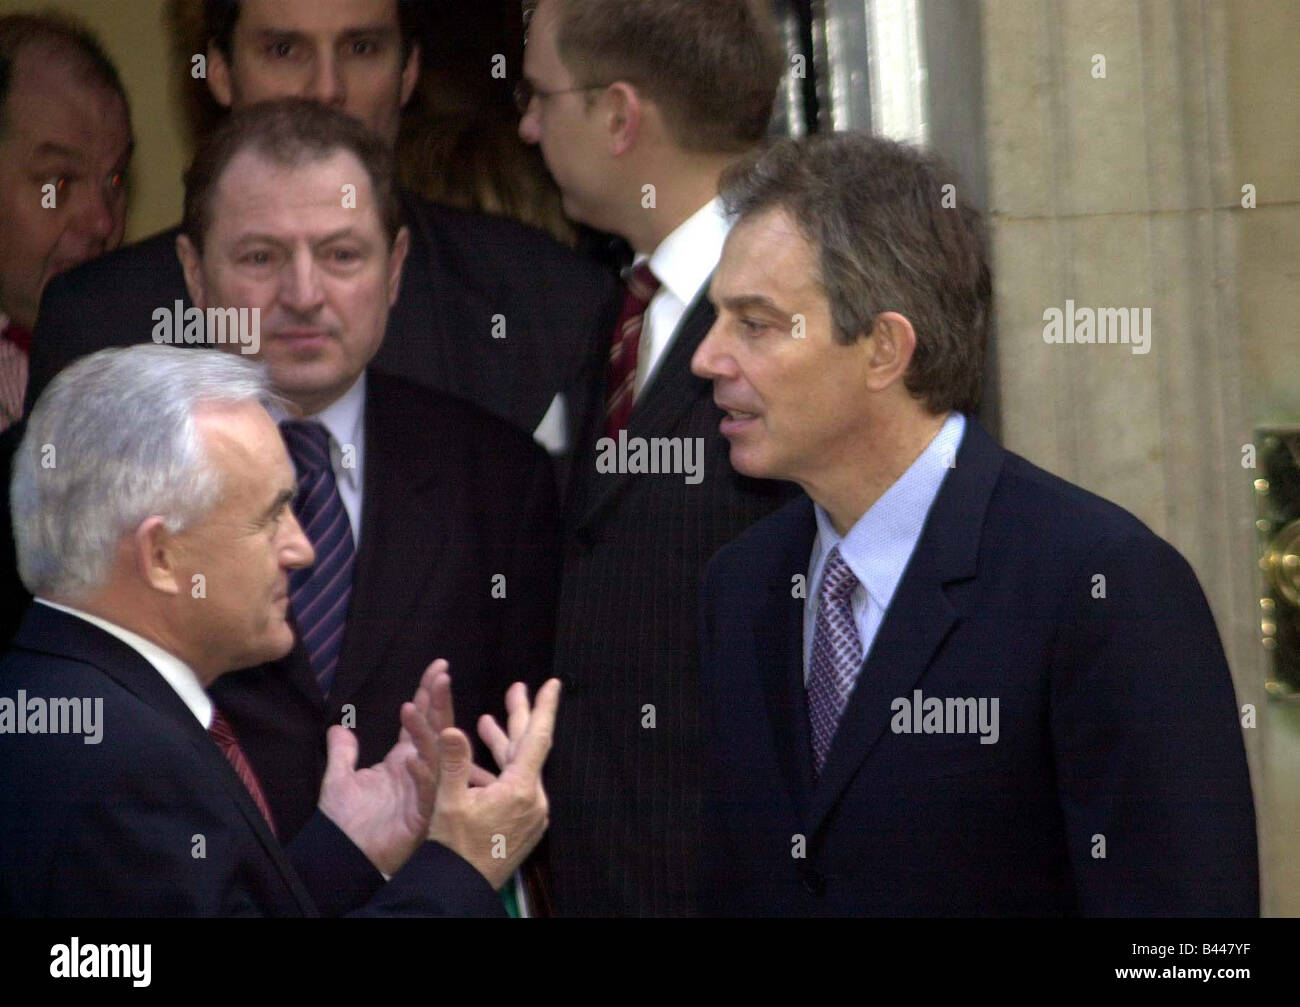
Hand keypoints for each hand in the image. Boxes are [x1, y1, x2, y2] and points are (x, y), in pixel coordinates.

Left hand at [316, 660, 444, 876]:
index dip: (428, 694)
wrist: (342, 858)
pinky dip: (420, 776)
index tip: (438, 668)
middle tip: (442, 675)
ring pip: (433, 756)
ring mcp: (423, 792)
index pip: (422, 721)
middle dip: (439, 702)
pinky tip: (411, 757)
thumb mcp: (339, 779)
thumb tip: (339, 728)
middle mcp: (419, 771)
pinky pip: (427, 793)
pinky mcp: (421, 817)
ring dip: (424, 732)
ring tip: (411, 706)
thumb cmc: (344, 823)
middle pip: (436, 731)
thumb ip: (343, 753)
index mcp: (403, 761)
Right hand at [428, 678, 559, 888]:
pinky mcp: (525, 826)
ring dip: (503, 746)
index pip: (538, 738)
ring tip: (486, 721)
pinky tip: (477, 768)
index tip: (553, 683)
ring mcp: (531, 814)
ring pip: (519, 769)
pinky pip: (516, 789)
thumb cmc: (454, 847)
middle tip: (515, 689)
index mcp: (520, 789)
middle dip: (519, 717)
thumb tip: (453, 729)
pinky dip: (499, 773)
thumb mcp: (448, 801)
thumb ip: (453, 762)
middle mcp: (534, 800)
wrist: (459, 888)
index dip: (544, 707)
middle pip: (528, 748)